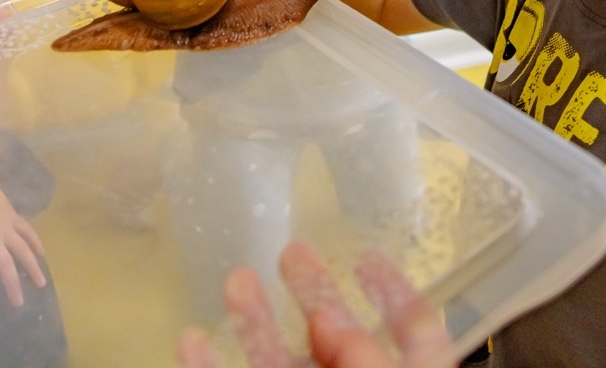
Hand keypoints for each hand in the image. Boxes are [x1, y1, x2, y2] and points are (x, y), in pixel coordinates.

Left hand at [0, 174, 46, 313]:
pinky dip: (35, 242)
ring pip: (22, 249)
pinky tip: (42, 255)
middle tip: (18, 303)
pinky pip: (27, 231)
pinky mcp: (13, 217)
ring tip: (40, 284)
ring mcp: (6, 226)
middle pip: (5, 264)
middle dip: (12, 285)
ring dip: (32, 267)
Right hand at [177, 242, 453, 367]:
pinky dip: (208, 367)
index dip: (396, 294)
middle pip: (339, 339)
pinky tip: (190, 338)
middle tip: (292, 250)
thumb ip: (368, 363)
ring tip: (236, 278)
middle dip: (315, 290)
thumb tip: (333, 321)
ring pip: (278, 364)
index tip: (367, 255)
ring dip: (255, 320)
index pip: (415, 334)